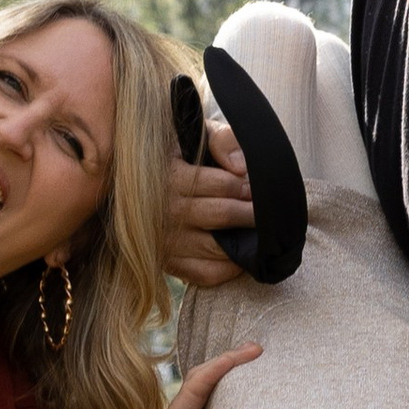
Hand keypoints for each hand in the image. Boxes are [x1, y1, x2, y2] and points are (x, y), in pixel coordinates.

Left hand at [147, 345, 258, 408]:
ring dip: (228, 376)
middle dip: (224, 364)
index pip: (192, 390)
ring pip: (205, 394)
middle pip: (197, 385)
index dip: (219, 367)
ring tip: (254, 359)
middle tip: (256, 349)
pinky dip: (231, 395)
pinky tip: (247, 386)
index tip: (246, 355)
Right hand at [164, 117, 252, 292]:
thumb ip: (222, 140)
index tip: (258, 188)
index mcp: (169, 174)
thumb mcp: (198, 135)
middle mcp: (163, 210)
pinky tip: (239, 256)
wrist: (141, 183)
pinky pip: (205, 274)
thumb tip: (241, 167)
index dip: (247, 187)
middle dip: (251, 213)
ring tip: (259, 232)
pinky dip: (228, 269)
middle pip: (222, 215)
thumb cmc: (181, 156)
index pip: (223, 184)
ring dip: (244, 241)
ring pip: (216, 247)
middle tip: (268, 212)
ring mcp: (164, 241)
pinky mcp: (168, 264)